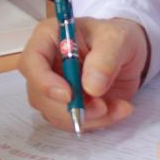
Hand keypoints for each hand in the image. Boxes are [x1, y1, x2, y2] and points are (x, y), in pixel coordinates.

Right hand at [18, 16, 149, 131]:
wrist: (128, 54)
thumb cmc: (117, 38)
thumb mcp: (117, 39)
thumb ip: (105, 59)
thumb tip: (91, 87)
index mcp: (49, 37)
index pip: (31, 62)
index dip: (44, 82)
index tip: (69, 95)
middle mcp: (45, 64)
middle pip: (40, 95)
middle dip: (71, 108)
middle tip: (102, 107)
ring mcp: (52, 88)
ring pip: (56, 114)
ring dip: (88, 118)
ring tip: (119, 107)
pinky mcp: (65, 106)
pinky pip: (73, 122)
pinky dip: (97, 121)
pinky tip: (118, 109)